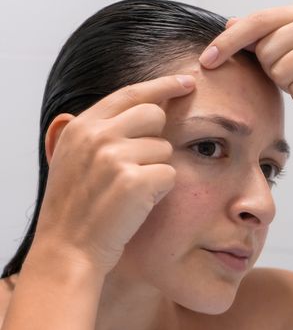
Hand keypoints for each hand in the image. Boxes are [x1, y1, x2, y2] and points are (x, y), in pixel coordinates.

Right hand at [29, 75, 194, 274]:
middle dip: (157, 138)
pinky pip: (170, 174)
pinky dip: (161, 190)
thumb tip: (149, 105)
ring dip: (156, 169)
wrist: (68, 248)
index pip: (131, 93)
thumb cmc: (78, 205)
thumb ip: (105, 129)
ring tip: (130, 190)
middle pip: (154, 115)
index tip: (187, 82)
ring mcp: (115, 157)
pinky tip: (139, 203)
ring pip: (165, 148)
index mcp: (82, 126)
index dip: (163, 85)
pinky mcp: (134, 181)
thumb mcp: (77, 157)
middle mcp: (97, 135)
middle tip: (139, 165)